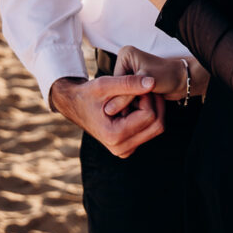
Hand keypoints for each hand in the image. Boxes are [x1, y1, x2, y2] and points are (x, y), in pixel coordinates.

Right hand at [50, 74, 164, 158]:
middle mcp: (121, 149)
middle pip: (157, 125)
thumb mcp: (105, 84)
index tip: (140, 83)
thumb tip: (153, 82)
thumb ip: (128, 83)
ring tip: (138, 94)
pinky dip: (148, 115)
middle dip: (154, 104)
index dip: (148, 96)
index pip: (149, 115)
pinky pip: (149, 130)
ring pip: (156, 128)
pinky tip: (136, 103)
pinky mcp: (128, 147)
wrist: (75, 105)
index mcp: (114, 136)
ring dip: (152, 108)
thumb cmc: (87, 94)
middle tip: (144, 87)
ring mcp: (125, 150)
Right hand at [104, 46, 209, 114]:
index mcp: (124, 56)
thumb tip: (109, 109)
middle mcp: (124, 65)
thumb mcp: (146, 83)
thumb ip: (127, 94)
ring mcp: (128, 76)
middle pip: (117, 90)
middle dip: (127, 101)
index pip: (114, 83)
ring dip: (131, 105)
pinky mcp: (133, 86)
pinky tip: (142, 108)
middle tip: (140, 104)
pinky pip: (129, 100)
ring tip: (142, 106)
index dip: (121, 97)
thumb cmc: (168, 75)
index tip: (131, 106)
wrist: (183, 79)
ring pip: (122, 97)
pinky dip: (135, 106)